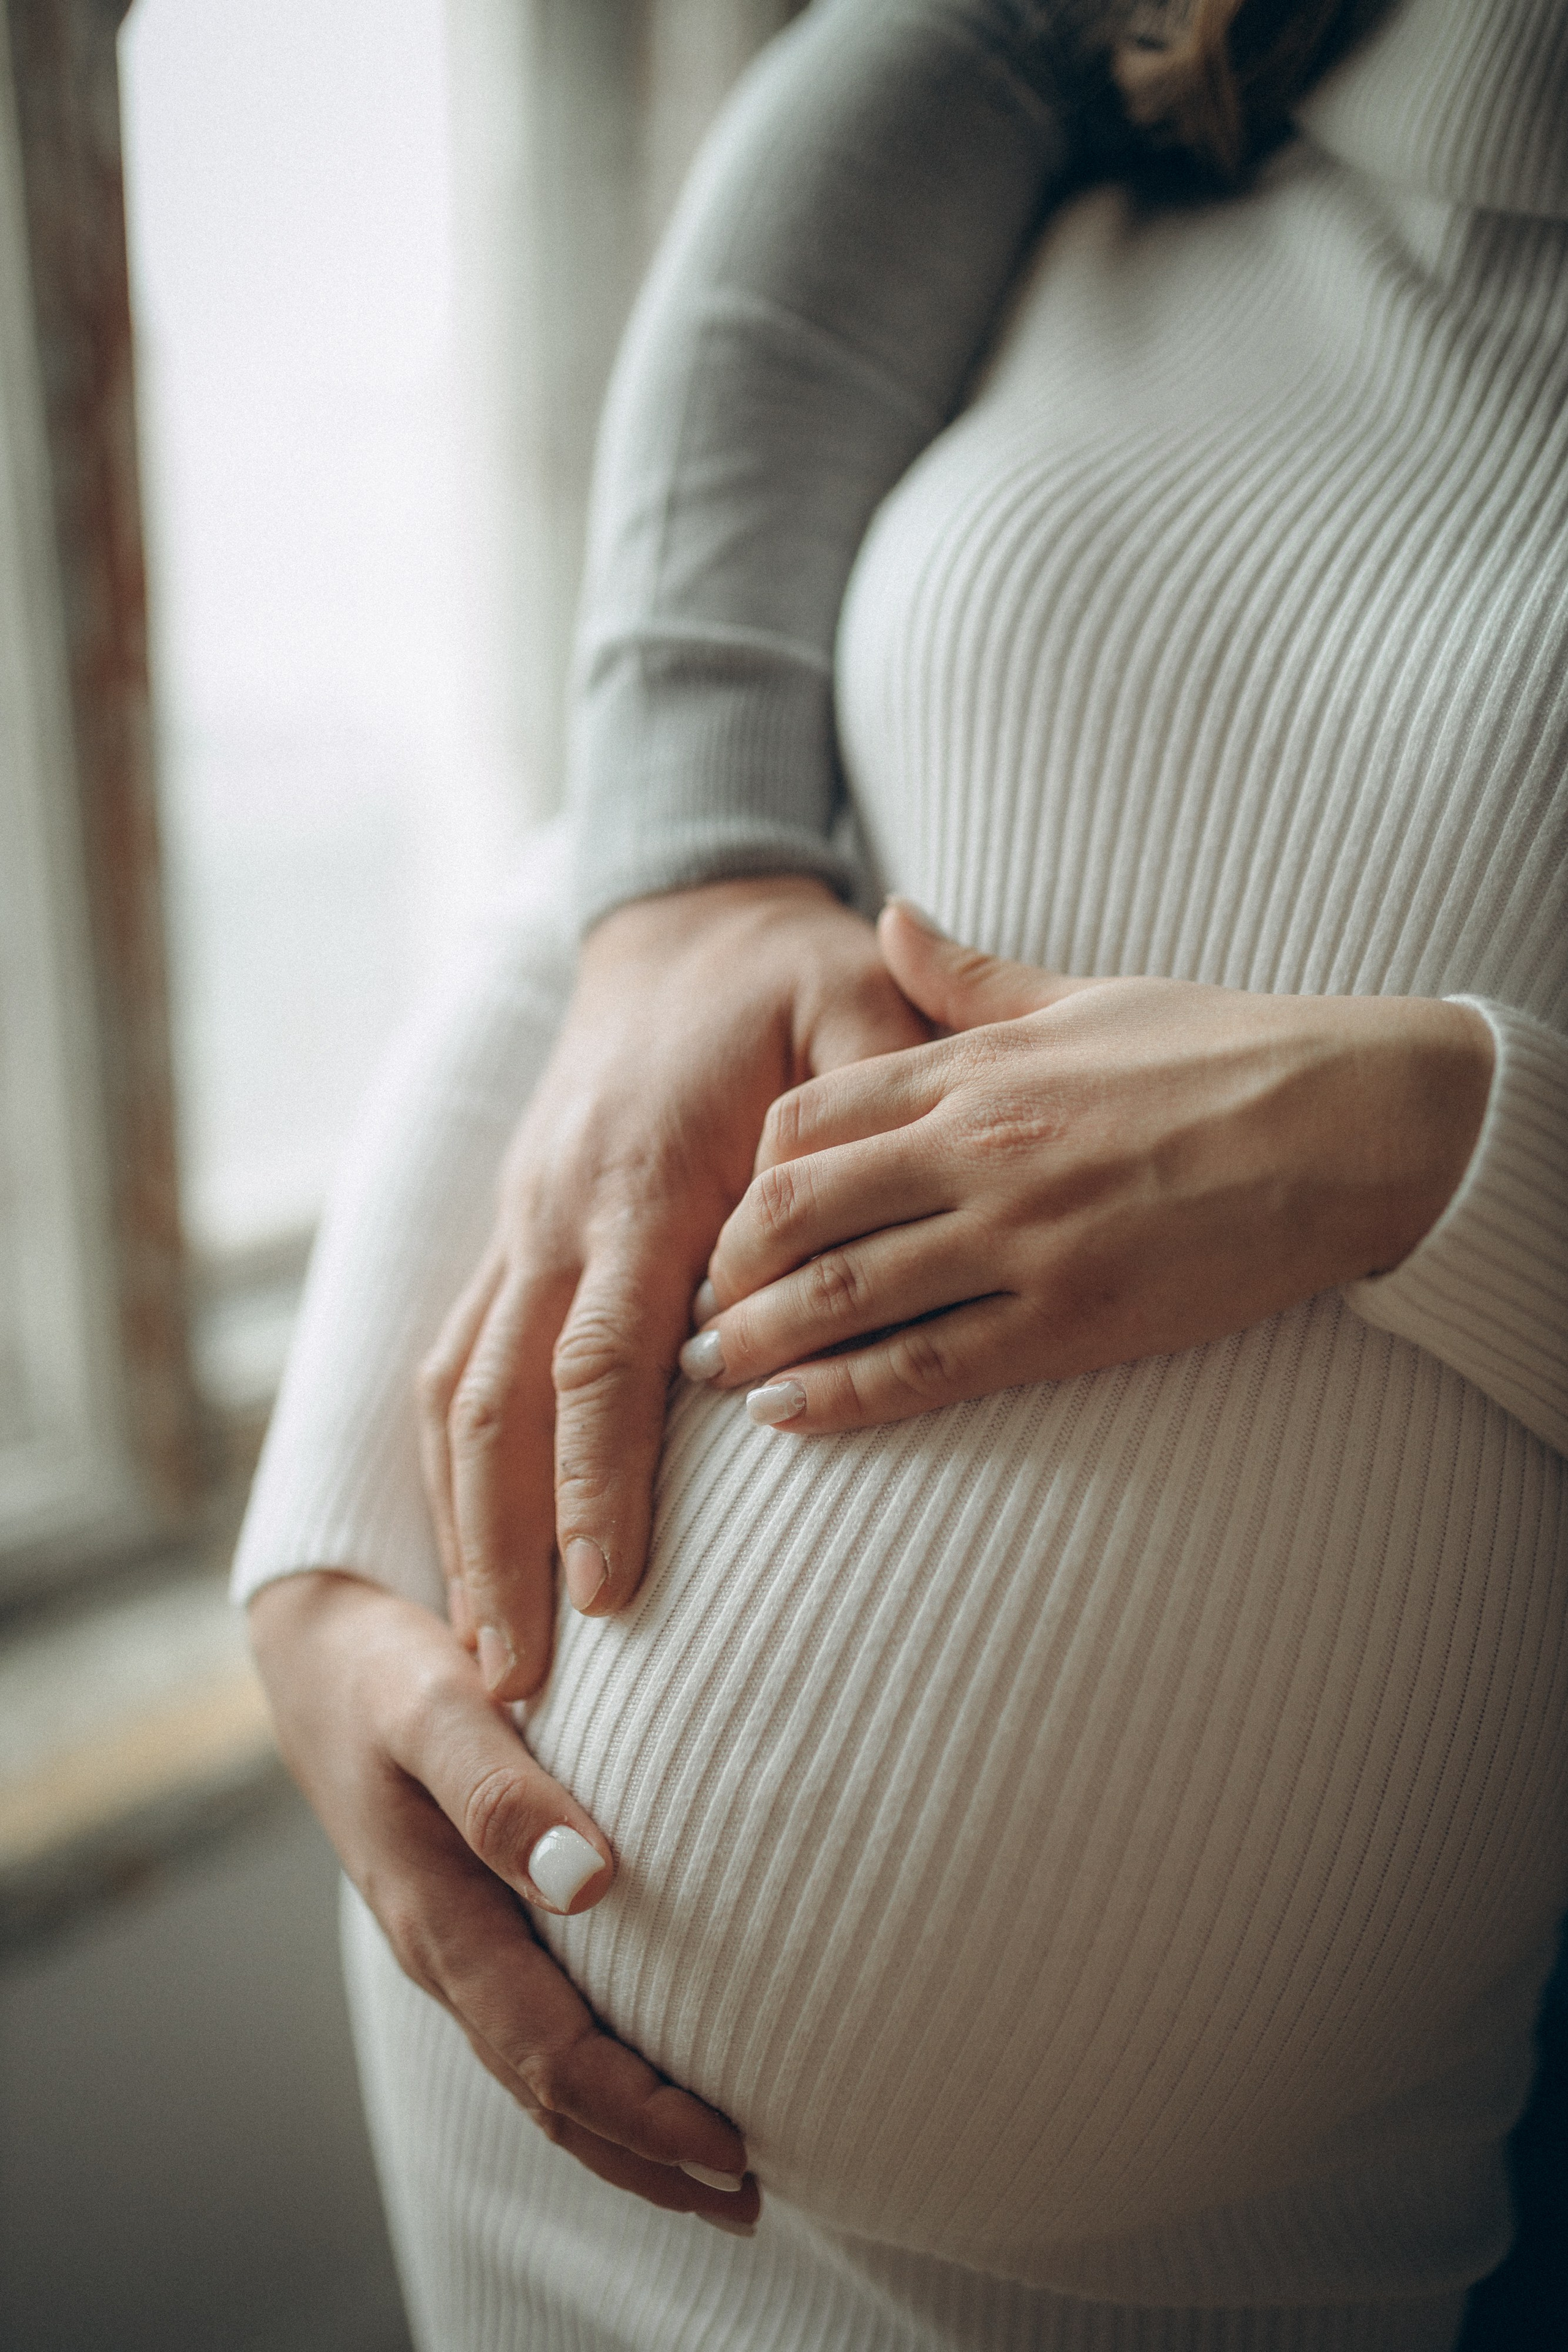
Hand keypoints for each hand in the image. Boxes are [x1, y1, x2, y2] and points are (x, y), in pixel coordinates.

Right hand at [248, 1570, 759, 2222]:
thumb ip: (501, 1791)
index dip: (642, 2115)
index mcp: (439, 1918)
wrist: (315, 1651)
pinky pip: (530, 2025)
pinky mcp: (464, 1918)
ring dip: (624, 2132)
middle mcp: (444, 1950)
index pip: (552, 2056)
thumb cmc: (381, 1669)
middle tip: (753, 2199)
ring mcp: (450, 1941)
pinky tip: (649, 2075)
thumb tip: (590, 1879)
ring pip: (537, 2071)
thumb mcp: (433, 1705)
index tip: (734, 2146)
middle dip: (647, 2157)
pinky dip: (595, 2076)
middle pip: (547, 2092)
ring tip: (718, 2173)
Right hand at [417, 877, 928, 1697]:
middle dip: (503, 1545)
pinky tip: (462, 1546)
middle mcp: (558, 1212)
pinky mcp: (513, 1235)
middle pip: (506, 1400)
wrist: (684, 922)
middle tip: (509, 1682)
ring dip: (461, 1521)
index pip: (603, 1355)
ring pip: (461, 1390)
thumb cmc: (788, 976)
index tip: (606, 1596)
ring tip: (477, 1651)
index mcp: (641, 1175)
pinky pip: (457, 1359)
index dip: (596, 1480)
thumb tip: (877, 1211)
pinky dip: (450, 1462)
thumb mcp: (856, 1001)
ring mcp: (522, 1225)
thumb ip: (879, 1098)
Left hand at [679, 901, 1493, 1427]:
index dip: (745, 1175)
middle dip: (728, 1265)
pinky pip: (927, 1364)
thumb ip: (967, 974)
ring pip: (845, 1292)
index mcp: (977, 1066)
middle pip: (797, 1208)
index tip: (727, 1216)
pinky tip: (791, 1411)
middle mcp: (980, 1147)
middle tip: (693, 1306)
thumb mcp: (1080, 992)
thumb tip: (890, 918)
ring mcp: (1021, 1237)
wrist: (1347, 1124)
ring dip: (760, 1338)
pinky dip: (844, 1393)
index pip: (807, 1116)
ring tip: (710, 1369)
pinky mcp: (1069, 1318)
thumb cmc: (1219, 1051)